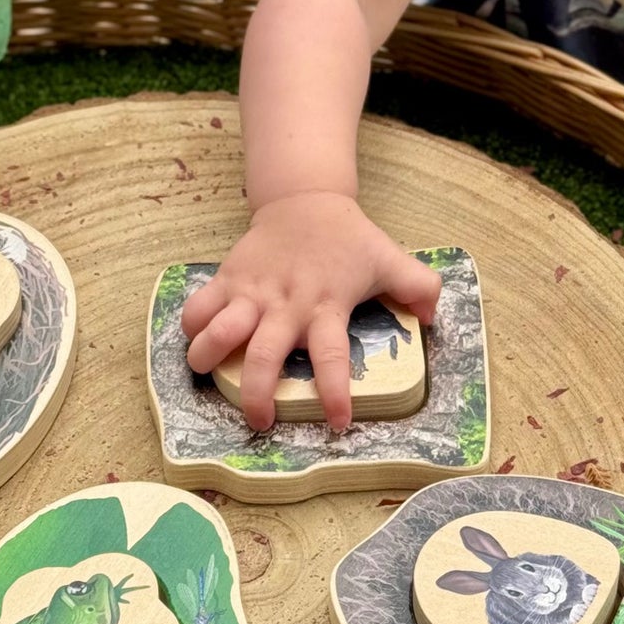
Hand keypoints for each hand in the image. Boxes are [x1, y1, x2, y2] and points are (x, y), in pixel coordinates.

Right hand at [180, 192, 440, 432]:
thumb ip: (418, 288)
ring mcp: (252, 292)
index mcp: (326, 306)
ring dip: (208, 360)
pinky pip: (197, 308)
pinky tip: (195, 343)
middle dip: (257, 396)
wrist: (305, 200)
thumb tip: (432, 320)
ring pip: (219, 332)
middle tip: (261, 423)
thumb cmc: (348, 239)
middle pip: (263, 357)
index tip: (338, 424)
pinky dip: (190, 328)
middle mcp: (286, 305)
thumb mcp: (390, 259)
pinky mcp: (227, 279)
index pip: (332, 357)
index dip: (334, 393)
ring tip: (208, 378)